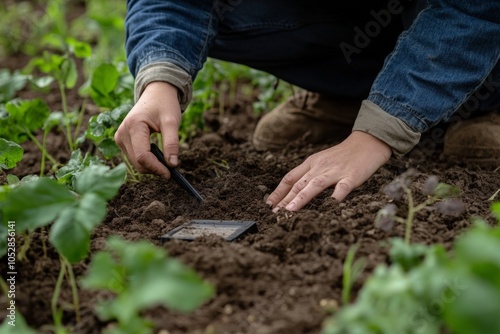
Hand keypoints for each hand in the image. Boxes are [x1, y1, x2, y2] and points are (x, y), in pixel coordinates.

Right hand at [114, 82, 180, 177]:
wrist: (156, 94)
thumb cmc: (164, 105)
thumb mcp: (172, 122)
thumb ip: (172, 143)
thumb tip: (172, 165)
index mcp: (133, 126)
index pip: (143, 156)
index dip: (157, 168)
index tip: (170, 174)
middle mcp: (122, 133)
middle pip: (138, 162)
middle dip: (155, 168)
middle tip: (172, 167)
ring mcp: (120, 137)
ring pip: (136, 163)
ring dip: (151, 165)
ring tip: (165, 156)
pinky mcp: (122, 141)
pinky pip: (134, 158)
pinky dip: (147, 160)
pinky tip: (157, 153)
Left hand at [266, 131, 391, 210]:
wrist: (368, 143)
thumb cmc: (344, 156)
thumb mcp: (322, 162)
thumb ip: (310, 174)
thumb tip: (294, 193)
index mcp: (311, 163)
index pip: (290, 178)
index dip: (278, 192)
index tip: (269, 204)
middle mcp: (319, 167)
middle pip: (299, 184)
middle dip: (285, 199)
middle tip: (274, 214)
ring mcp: (335, 172)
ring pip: (314, 185)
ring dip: (301, 198)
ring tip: (290, 211)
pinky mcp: (351, 177)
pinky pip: (341, 188)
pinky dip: (334, 198)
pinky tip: (328, 208)